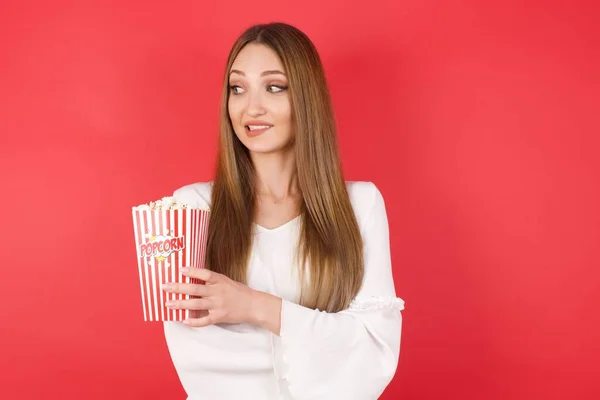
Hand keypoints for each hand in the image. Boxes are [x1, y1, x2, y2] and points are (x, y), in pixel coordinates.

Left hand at [161, 267, 281, 333]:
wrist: (253, 305)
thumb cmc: (238, 291)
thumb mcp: (226, 281)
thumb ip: (211, 280)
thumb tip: (192, 277)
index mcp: (220, 280)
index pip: (204, 274)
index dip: (192, 271)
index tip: (180, 269)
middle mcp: (218, 292)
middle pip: (195, 290)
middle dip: (178, 288)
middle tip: (165, 286)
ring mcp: (218, 305)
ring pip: (196, 305)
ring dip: (181, 304)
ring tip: (168, 303)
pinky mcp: (219, 317)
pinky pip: (204, 320)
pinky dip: (194, 321)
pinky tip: (184, 320)